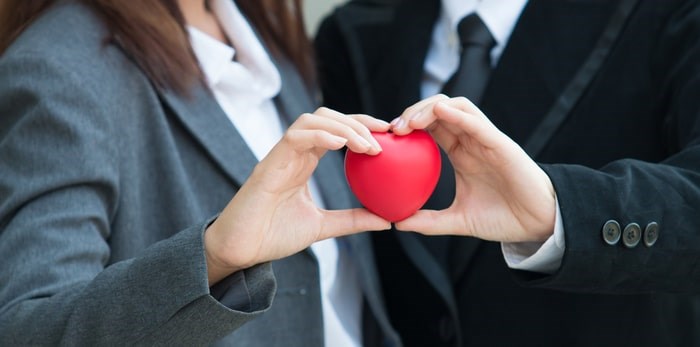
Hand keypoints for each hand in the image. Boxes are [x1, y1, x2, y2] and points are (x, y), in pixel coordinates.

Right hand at [205, 107, 390, 283]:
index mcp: (304, 162)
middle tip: (384, 133)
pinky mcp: (269, 165)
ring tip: (367, 145)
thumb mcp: (322, 227)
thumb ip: (351, 220)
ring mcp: (280, 156)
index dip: (362, 126)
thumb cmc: (273, 235)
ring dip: (343, 127)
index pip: (335, 130)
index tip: (389, 134)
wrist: (240, 251)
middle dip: (357, 120)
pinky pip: (295, 137)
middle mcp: (293, 153)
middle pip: (326, 117)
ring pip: (311, 120)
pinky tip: (342, 144)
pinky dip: (320, 135)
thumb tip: (387, 221)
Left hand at [391, 95, 555, 242]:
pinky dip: (457, 113)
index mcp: (461, 153)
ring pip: (456, 106)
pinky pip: (477, 121)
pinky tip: (439, 112)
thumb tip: (397, 223)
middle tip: (393, 129)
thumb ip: (429, 221)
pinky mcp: (500, 143)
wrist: (537, 224)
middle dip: (413, 112)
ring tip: (409, 123)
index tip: (388, 138)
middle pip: (439, 110)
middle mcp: (471, 141)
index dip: (408, 125)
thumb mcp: (458, 220)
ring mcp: (486, 139)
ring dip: (429, 108)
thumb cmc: (503, 218)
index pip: (431, 127)